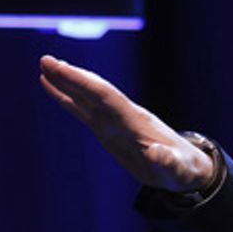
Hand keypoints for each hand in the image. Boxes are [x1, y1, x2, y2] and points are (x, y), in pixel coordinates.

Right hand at [39, 55, 214, 192]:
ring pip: (88, 98)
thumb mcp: (178, 171)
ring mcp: (116, 122)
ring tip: (45, 66)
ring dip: (67, 82)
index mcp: (138, 122)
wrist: (187, 169)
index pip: (107, 97)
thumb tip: (156, 154)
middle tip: (45, 60)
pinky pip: (85, 110)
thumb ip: (168, 162)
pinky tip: (51, 86)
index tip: (63, 68)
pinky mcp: (109, 130)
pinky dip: (68, 98)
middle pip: (95, 92)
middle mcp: (125, 116)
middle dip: (72, 77)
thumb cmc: (183, 170)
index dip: (84, 82)